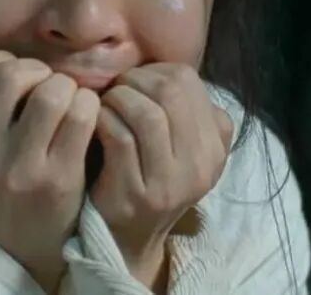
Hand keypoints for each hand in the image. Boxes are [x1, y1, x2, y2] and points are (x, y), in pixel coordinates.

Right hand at [0, 50, 100, 292]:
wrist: (12, 252)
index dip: (4, 63)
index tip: (18, 84)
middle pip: (12, 73)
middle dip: (37, 72)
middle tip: (45, 88)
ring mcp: (16, 169)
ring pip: (51, 91)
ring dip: (66, 88)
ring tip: (67, 103)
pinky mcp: (56, 181)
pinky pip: (81, 116)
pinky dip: (88, 106)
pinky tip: (84, 117)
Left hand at [90, 63, 233, 288]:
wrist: (128, 237)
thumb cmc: (148, 178)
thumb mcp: (182, 148)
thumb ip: (185, 111)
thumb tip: (166, 72)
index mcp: (214, 146)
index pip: (189, 82)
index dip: (155, 71)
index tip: (135, 81)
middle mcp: (200, 165)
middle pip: (170, 92)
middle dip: (134, 81)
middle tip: (116, 89)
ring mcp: (170, 183)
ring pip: (147, 113)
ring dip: (118, 99)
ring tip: (106, 104)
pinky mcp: (138, 195)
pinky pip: (121, 138)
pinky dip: (104, 120)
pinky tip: (96, 123)